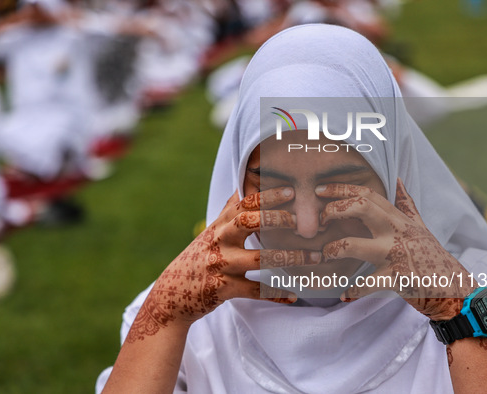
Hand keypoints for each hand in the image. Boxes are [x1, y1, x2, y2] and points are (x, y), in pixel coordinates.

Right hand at [126, 187, 317, 342]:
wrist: (171, 295)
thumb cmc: (198, 259)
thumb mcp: (211, 232)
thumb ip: (229, 211)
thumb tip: (244, 185)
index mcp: (219, 225)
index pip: (243, 202)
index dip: (267, 194)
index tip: (291, 190)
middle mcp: (219, 241)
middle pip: (248, 221)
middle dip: (277, 218)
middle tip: (303, 220)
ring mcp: (220, 265)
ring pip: (259, 258)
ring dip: (290, 258)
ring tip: (315, 257)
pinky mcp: (222, 289)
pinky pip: (255, 290)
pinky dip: (275, 293)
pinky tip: (294, 295)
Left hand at [318, 178, 474, 319]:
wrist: (455, 289)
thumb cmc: (433, 256)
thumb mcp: (420, 227)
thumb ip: (406, 204)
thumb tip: (399, 180)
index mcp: (398, 219)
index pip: (368, 194)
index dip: (341, 189)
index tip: (319, 190)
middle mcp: (396, 232)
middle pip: (362, 207)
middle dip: (335, 210)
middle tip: (321, 220)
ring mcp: (396, 254)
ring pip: (355, 245)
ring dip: (334, 249)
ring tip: (325, 255)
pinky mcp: (396, 279)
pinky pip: (366, 284)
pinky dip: (353, 290)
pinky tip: (344, 294)